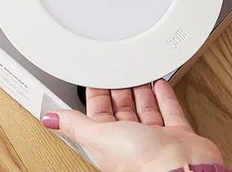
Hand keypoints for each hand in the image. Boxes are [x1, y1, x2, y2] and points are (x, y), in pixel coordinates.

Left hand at [40, 79, 223, 171]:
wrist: (183, 169)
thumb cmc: (143, 161)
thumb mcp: (99, 135)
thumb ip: (74, 124)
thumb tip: (48, 119)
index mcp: (109, 144)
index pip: (98, 114)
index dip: (96, 94)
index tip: (95, 76)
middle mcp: (132, 142)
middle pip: (122, 110)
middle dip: (119, 89)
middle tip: (117, 69)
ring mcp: (156, 139)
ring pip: (145, 109)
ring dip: (140, 90)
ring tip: (137, 72)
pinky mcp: (178, 135)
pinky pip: (169, 111)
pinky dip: (164, 96)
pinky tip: (160, 84)